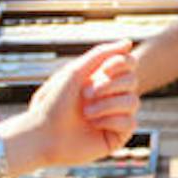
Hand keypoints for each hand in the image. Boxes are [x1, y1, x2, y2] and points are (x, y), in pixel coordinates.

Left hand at [25, 40, 138, 164]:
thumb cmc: (54, 103)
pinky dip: (112, 120)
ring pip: (133, 101)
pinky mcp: (117, 135)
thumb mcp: (76, 71)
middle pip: (132, 80)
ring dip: (108, 105)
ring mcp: (115, 115)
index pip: (128, 64)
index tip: (105, 69)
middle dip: (109, 85)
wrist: (44, 134)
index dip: (121, 63)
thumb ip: (101, 54)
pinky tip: (94, 125)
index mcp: (101, 79)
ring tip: (86, 113)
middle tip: (85, 94)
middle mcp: (110, 96)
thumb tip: (128, 42)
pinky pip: (130, 122)